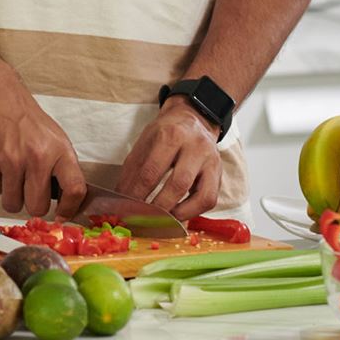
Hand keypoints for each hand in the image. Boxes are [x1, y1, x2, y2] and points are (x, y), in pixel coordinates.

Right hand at [0, 72, 86, 219]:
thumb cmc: (24, 116)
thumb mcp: (53, 137)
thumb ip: (60, 166)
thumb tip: (64, 199)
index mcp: (59, 151)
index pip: (74, 189)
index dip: (69, 209)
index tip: (62, 214)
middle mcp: (37, 157)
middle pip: (37, 207)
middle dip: (31, 204)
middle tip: (28, 190)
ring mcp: (12, 160)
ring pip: (12, 203)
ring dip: (11, 195)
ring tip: (12, 175)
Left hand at [116, 96, 220, 220]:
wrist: (193, 118)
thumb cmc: (165, 134)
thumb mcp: (144, 143)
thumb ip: (132, 170)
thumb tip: (121, 198)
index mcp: (171, 135)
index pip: (150, 172)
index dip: (136, 196)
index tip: (125, 210)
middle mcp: (195, 146)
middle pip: (177, 185)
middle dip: (157, 209)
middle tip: (141, 220)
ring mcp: (211, 161)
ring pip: (199, 196)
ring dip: (177, 214)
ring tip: (159, 221)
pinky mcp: (219, 173)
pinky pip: (209, 200)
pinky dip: (192, 212)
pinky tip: (176, 215)